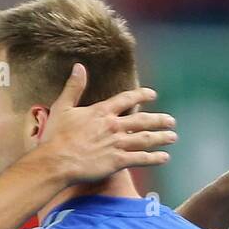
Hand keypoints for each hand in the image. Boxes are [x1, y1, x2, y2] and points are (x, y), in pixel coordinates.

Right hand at [39, 63, 176, 184]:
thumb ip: (74, 87)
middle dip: (159, 120)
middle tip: (171, 121)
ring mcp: (117, 144)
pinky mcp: (117, 161)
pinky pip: (141, 158)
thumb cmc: (56, 137)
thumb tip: (78, 66)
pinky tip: (165, 157)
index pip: (127, 99)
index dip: (142, 95)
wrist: (56, 161)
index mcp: (102, 111)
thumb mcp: (63, 107)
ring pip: (145, 139)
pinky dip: (154, 158)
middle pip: (142, 120)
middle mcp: (113, 126)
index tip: (153, 94)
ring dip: (161, 137)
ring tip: (173, 137)